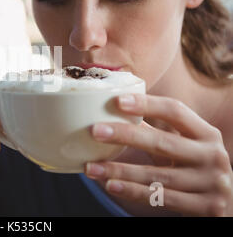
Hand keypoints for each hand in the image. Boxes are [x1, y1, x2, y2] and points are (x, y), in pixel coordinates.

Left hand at [84, 93, 232, 215]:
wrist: (229, 205)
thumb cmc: (196, 168)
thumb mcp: (187, 146)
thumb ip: (159, 132)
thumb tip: (116, 112)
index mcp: (206, 133)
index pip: (175, 111)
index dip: (147, 104)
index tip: (117, 101)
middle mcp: (212, 155)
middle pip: (162, 142)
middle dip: (125, 135)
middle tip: (95, 130)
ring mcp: (211, 183)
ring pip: (156, 175)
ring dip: (119, 171)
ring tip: (91, 167)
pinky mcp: (206, 207)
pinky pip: (160, 198)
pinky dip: (132, 192)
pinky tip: (110, 185)